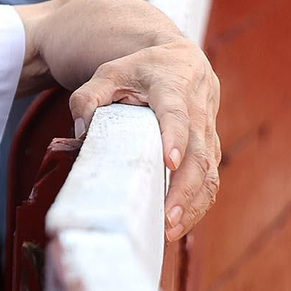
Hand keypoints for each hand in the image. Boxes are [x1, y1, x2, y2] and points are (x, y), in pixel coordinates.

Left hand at [69, 38, 221, 240]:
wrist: (181, 60)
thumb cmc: (140, 69)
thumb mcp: (110, 72)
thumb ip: (89, 96)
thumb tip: (80, 129)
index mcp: (172, 86)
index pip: (176, 114)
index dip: (175, 138)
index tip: (170, 162)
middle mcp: (198, 110)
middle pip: (199, 153)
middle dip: (185, 189)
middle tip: (167, 218)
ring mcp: (209, 131)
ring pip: (210, 170)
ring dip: (194, 203)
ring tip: (170, 230)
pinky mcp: (211, 148)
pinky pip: (210, 178)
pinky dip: (198, 203)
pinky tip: (178, 224)